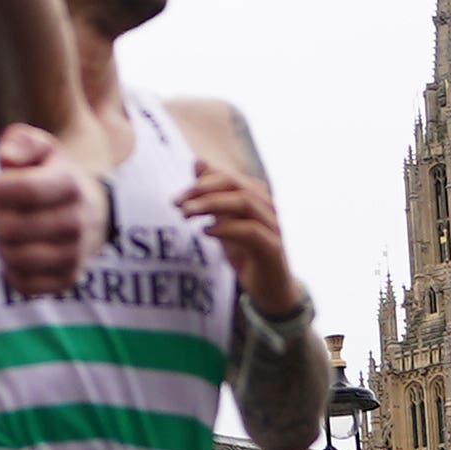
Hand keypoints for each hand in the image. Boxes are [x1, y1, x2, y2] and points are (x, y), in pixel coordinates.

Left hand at [0, 125, 107, 295]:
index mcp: (70, 184)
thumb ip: (20, 143)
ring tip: (3, 230)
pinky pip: (24, 283)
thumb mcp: (41, 148)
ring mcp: (75, 253)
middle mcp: (77, 221)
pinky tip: (15, 251)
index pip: (28, 190)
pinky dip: (10, 269)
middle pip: (15, 227)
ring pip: (17, 257)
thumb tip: (5, 157)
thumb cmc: (54, 176)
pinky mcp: (67, 278)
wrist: (91, 209)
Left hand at [175, 161, 304, 318]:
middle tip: (177, 204)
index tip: (177, 198)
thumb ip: (212, 193)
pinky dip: (226, 228)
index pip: (228, 177)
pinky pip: (251, 231)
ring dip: (212, 205)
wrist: (269, 288)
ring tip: (187, 215)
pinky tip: (206, 232)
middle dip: (203, 190)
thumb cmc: (245, 251)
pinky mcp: (273, 247)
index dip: (201, 182)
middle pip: (236, 185)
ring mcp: (273, 226)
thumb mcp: (223, 220)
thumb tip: (197, 161)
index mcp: (256, 196)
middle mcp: (267, 207)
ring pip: (245, 202)